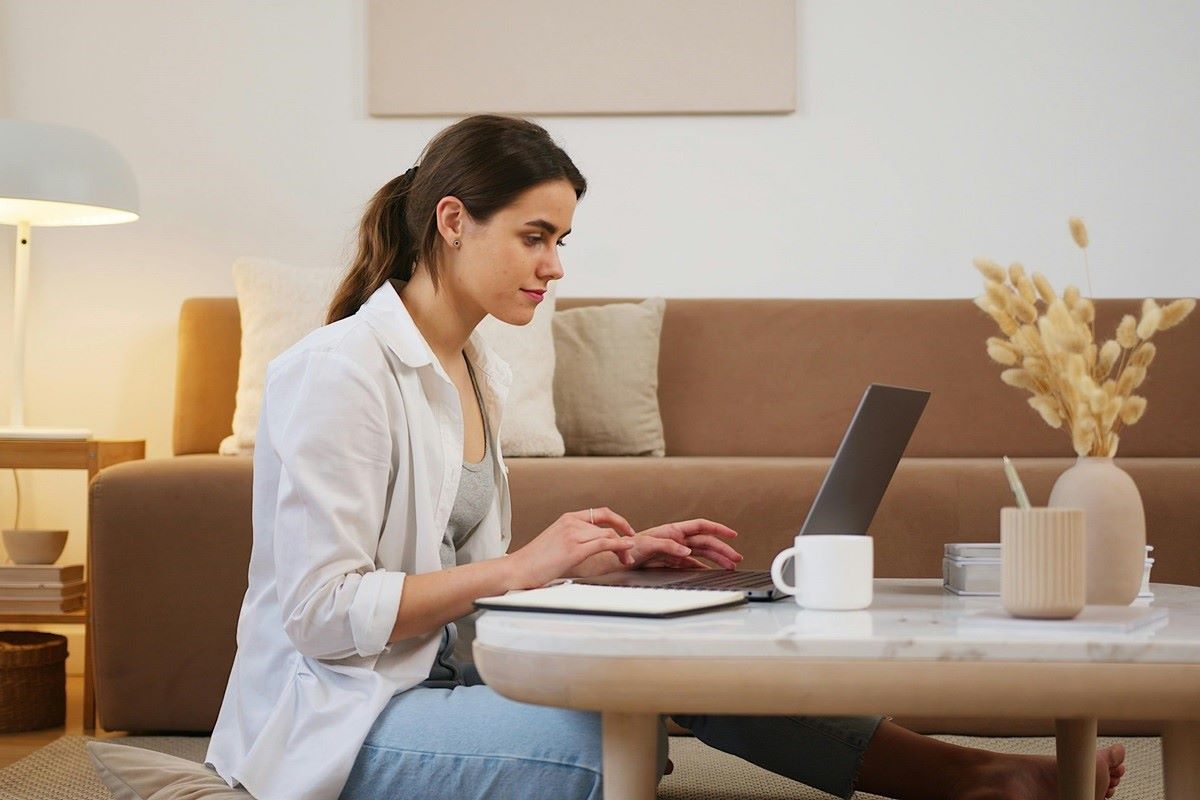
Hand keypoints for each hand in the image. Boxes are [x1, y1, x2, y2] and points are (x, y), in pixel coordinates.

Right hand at [508, 508, 637, 588]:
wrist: (517, 569)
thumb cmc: (534, 561)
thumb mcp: (556, 543)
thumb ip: (574, 540)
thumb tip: (591, 547)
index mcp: (567, 519)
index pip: (600, 513)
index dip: (618, 520)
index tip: (627, 531)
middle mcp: (571, 523)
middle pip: (608, 526)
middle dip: (624, 538)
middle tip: (630, 552)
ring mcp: (572, 534)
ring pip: (608, 535)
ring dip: (623, 547)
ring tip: (627, 560)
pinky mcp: (574, 549)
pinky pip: (604, 543)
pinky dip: (620, 546)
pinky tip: (627, 550)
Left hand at [626, 518, 742, 570]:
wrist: (616, 560)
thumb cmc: (628, 548)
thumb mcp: (647, 544)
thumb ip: (668, 546)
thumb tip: (688, 551)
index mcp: (673, 530)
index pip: (701, 526)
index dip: (718, 529)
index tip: (733, 535)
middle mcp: (676, 539)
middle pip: (705, 542)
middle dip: (723, 549)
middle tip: (737, 559)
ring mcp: (675, 551)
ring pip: (701, 554)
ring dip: (716, 560)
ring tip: (730, 567)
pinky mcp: (671, 562)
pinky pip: (691, 565)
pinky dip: (703, 568)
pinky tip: (711, 573)